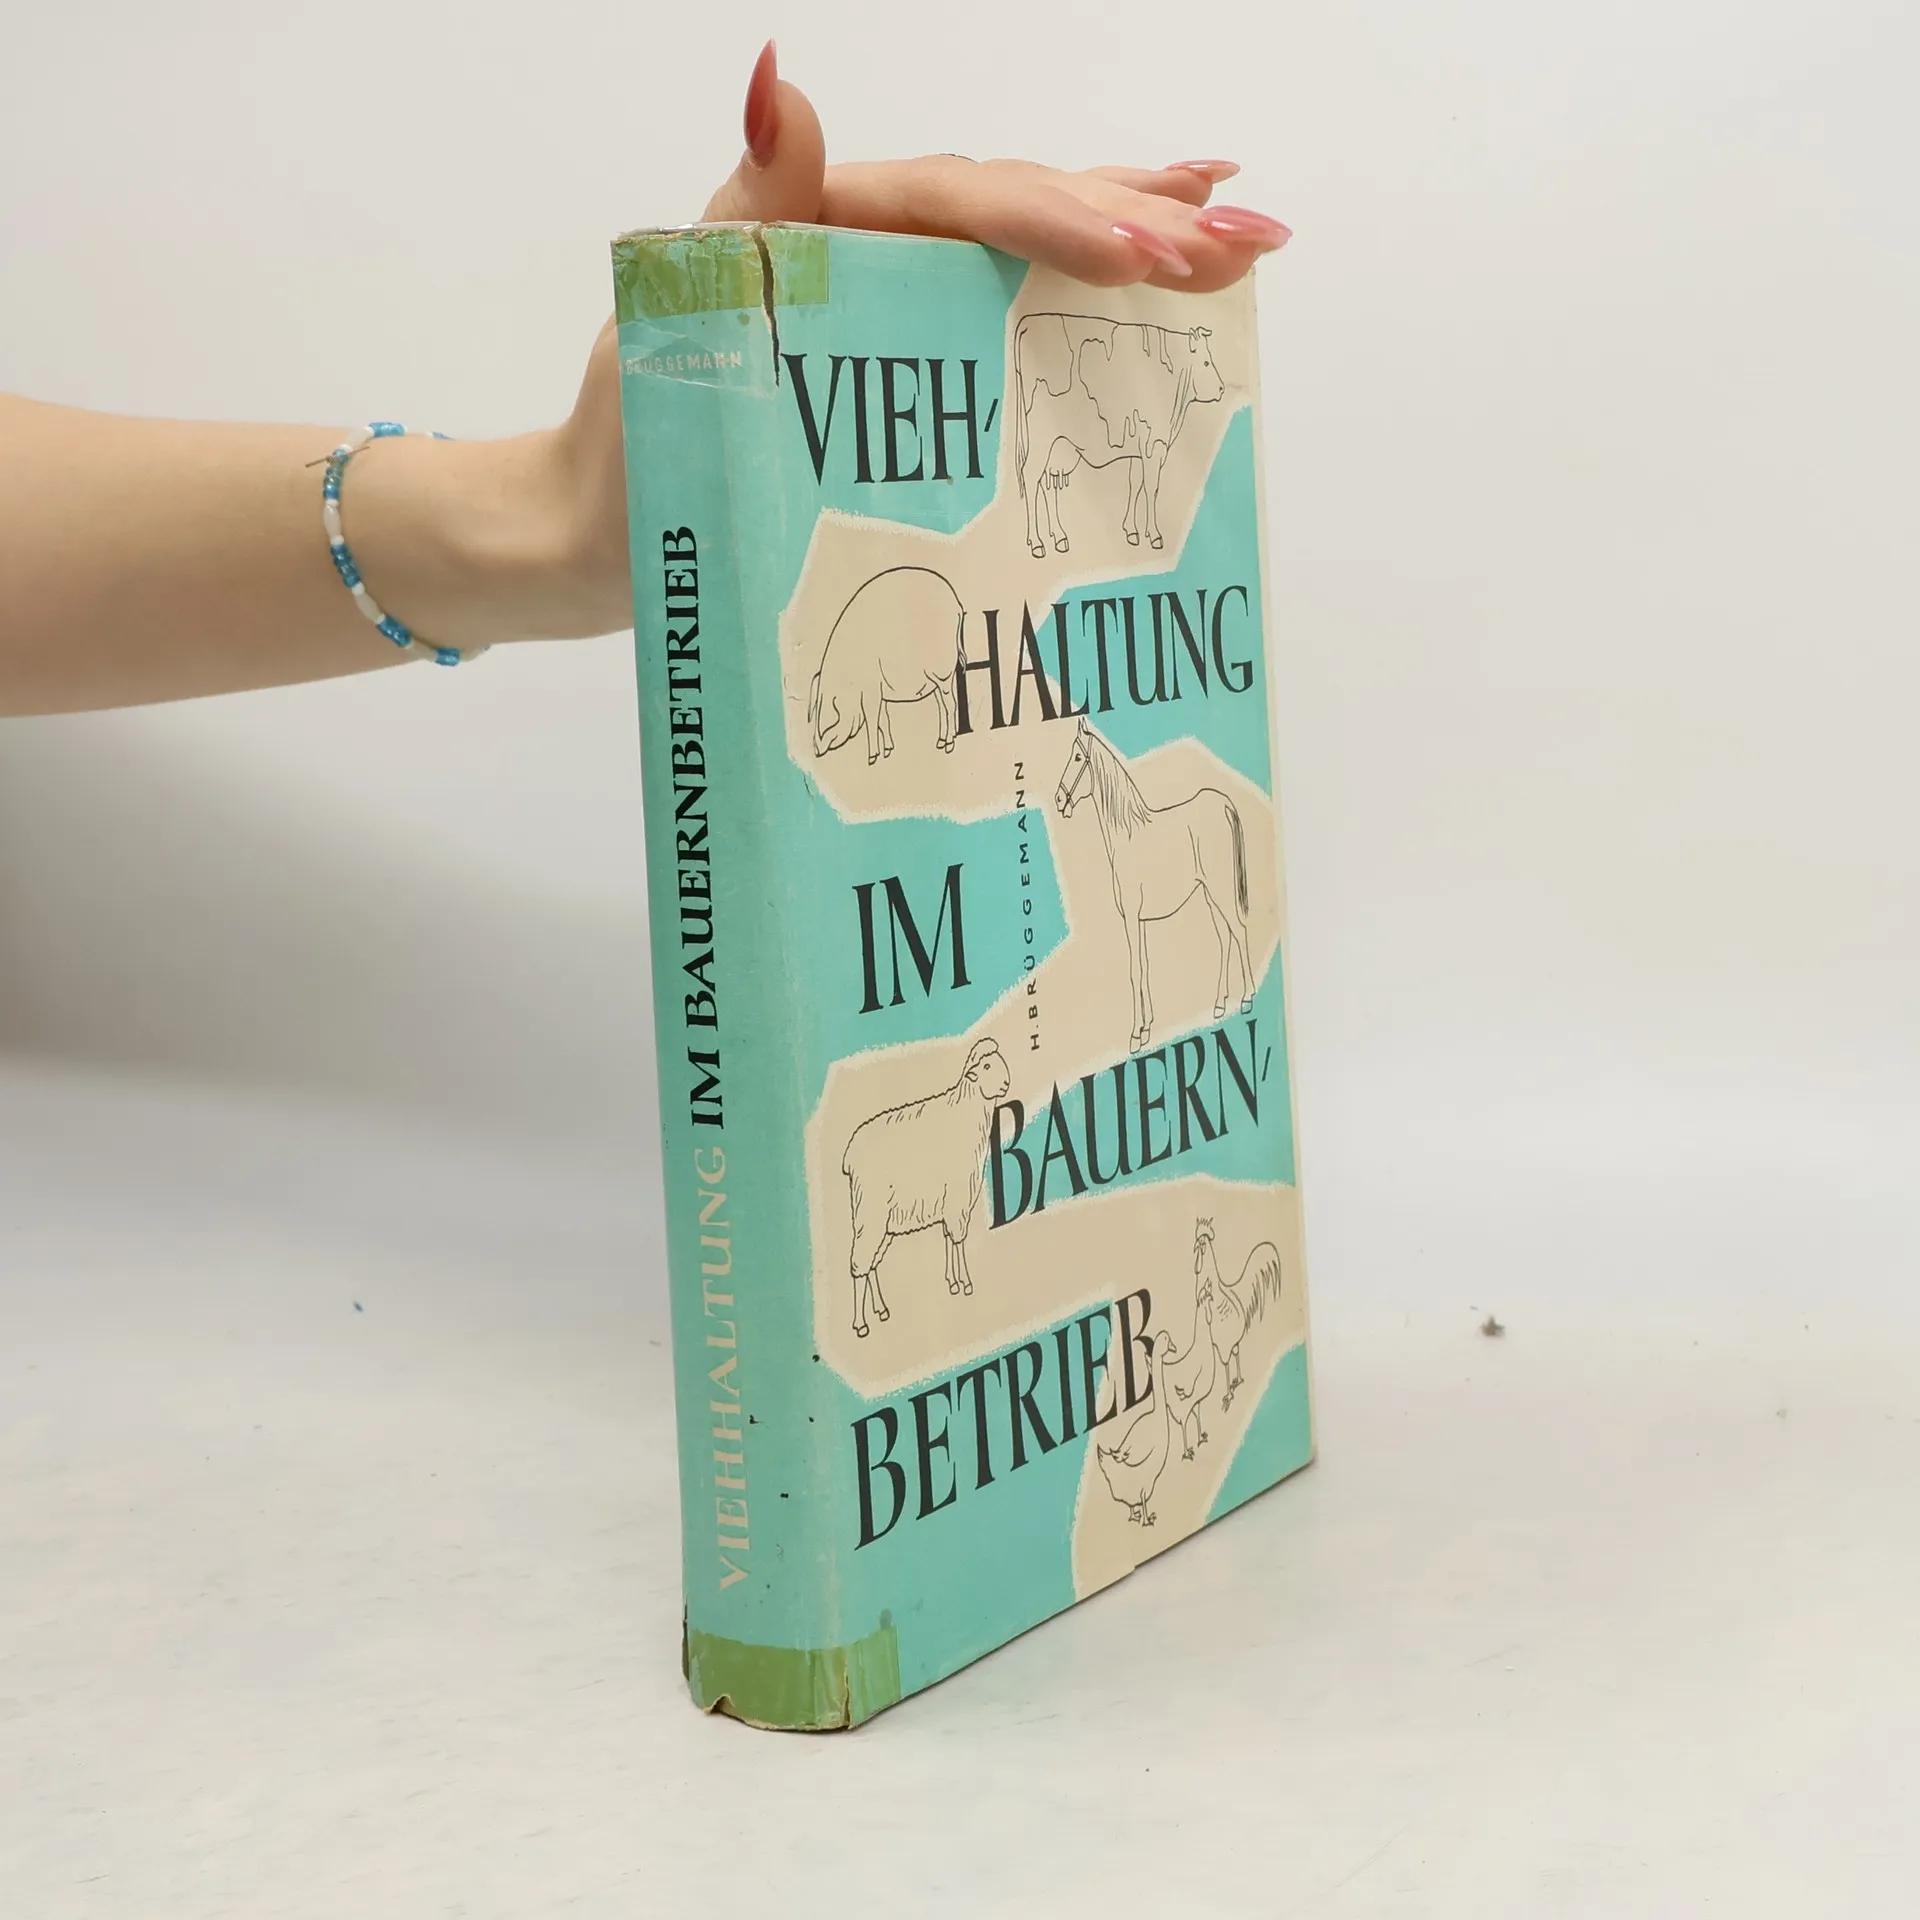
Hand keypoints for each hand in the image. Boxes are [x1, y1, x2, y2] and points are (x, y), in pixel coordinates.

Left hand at [545, 43, 1290, 640]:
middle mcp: (871, 251)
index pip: (963, 202)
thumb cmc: (635, 440)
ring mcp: (894, 306)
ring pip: (1029, 252)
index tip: (1143, 256)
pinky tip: (1151, 289)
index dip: (1058, 221)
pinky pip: (1006, 314)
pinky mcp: (907, 365)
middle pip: (1020, 209)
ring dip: (1136, 238)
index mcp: (828, 227)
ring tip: (1235, 238)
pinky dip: (1082, 296)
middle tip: (1242, 243)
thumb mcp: (679, 316)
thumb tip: (781, 83)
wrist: (602, 536)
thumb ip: (749, 206)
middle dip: (1136, 221)